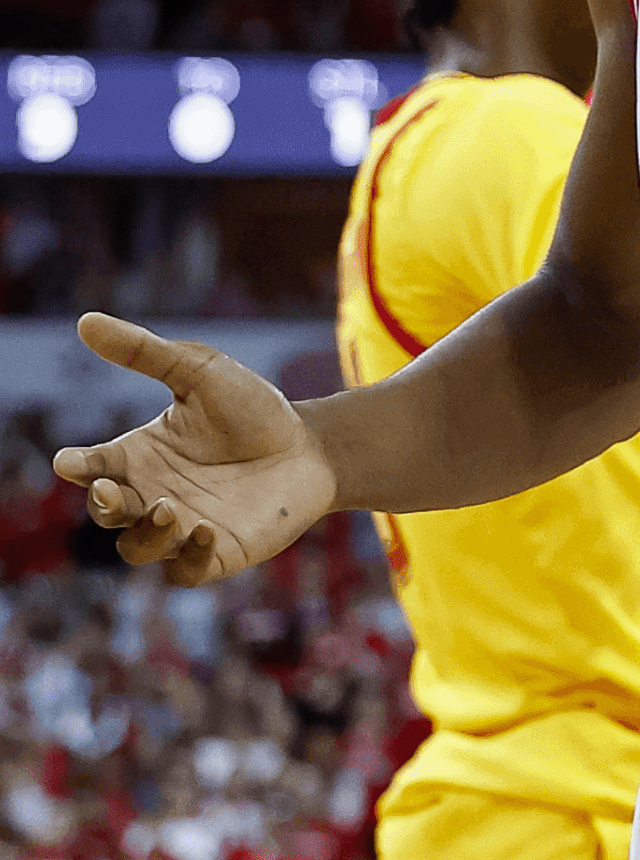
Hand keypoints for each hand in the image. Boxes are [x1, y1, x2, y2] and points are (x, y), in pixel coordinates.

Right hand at [50, 314, 336, 585]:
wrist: (313, 445)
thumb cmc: (253, 409)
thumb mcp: (200, 371)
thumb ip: (145, 352)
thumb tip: (85, 321)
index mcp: (138, 457)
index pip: (90, 467)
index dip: (77, 467)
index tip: (72, 461)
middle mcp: (151, 495)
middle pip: (107, 513)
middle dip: (103, 505)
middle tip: (111, 489)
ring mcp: (182, 528)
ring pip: (138, 548)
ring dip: (145, 533)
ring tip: (170, 508)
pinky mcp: (217, 553)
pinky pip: (186, 571)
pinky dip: (187, 557)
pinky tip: (204, 530)